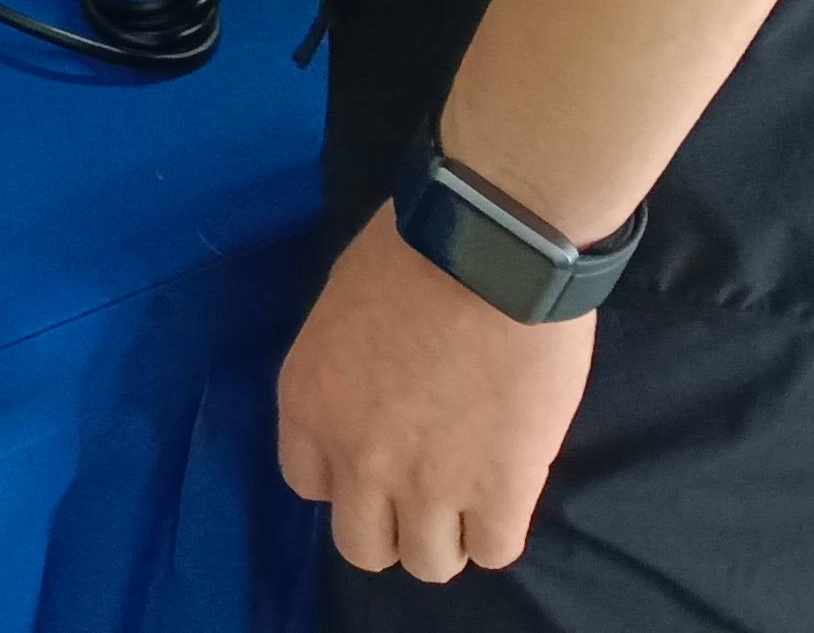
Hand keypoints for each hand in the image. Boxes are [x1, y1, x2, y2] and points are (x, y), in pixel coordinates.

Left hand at [279, 207, 592, 583]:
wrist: (489, 251)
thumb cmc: (413, 253)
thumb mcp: (340, 311)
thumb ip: (344, 375)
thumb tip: (369, 400)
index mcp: (308, 403)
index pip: (306, 483)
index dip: (345, 478)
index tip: (375, 460)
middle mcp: (355, 457)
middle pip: (361, 545)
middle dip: (392, 527)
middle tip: (424, 495)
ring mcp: (427, 482)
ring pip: (428, 563)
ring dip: (447, 537)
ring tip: (470, 501)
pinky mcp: (498, 490)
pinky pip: (493, 551)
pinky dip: (498, 533)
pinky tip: (506, 497)